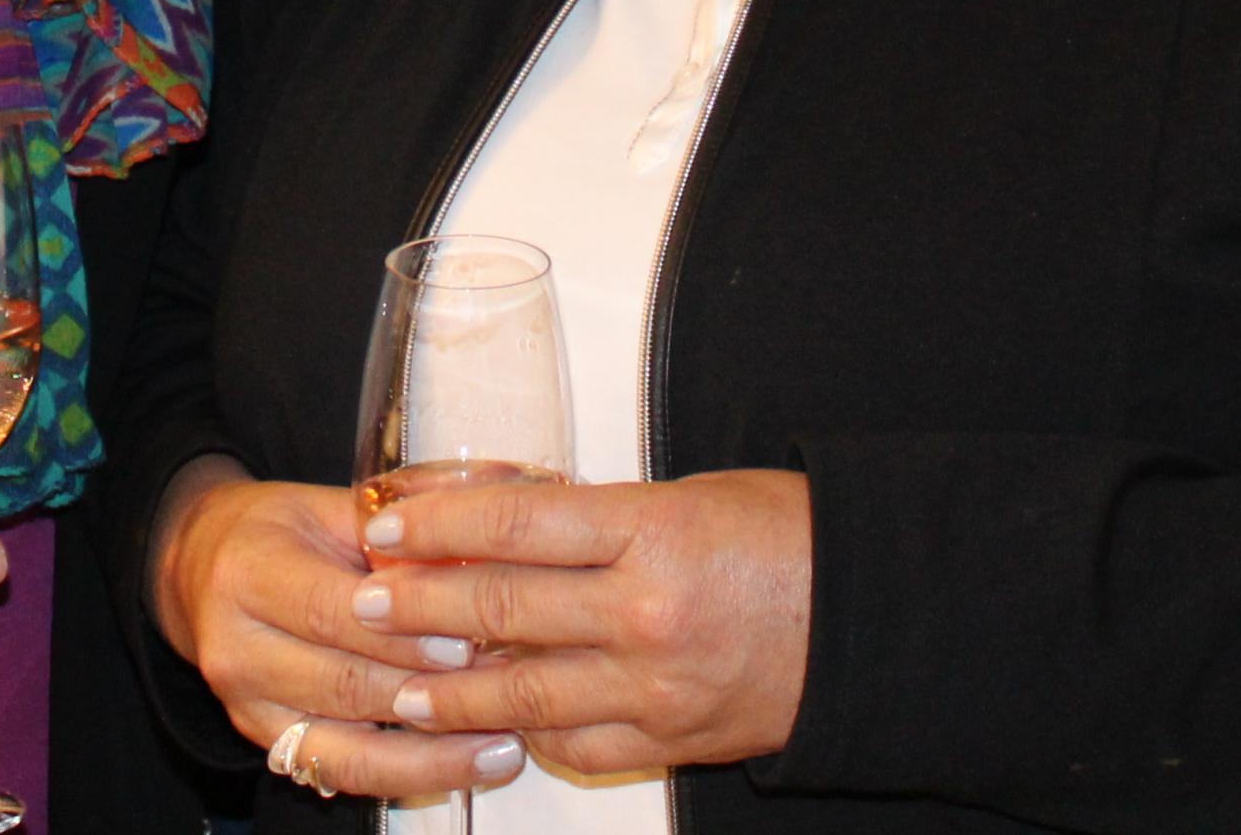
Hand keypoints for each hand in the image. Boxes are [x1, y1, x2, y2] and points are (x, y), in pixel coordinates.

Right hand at [150, 457, 528, 800]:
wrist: (200, 569)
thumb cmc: (278, 530)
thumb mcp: (326, 506)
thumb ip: (392, 530)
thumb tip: (481, 541)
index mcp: (249, 573)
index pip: (330, 612)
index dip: (401, 635)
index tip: (468, 643)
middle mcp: (236, 647)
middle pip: (341, 684)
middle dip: (428, 696)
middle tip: (506, 695)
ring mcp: (247, 706)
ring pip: (344, 747)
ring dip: (429, 754)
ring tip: (501, 747)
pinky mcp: (263, 743)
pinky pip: (340, 773)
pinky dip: (405, 775)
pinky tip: (460, 767)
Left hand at [354, 469, 811, 775]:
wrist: (875, 620)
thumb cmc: (792, 540)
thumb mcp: (692, 496)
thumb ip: (603, 518)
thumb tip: (509, 530)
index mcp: (653, 531)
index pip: (516, 522)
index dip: (440, 525)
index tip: (389, 525)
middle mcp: (646, 612)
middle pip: (503, 609)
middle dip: (420, 607)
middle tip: (364, 601)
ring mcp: (656, 685)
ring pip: (525, 692)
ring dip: (452, 689)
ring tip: (401, 683)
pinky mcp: (671, 737)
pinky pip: (577, 744)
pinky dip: (526, 733)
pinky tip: (488, 724)